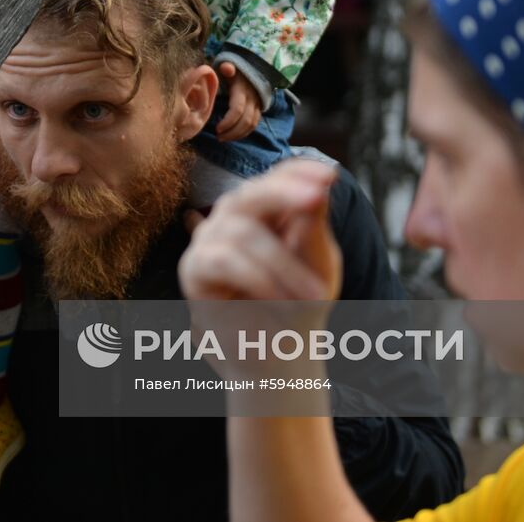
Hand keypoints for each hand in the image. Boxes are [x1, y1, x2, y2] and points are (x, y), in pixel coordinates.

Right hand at [179, 159, 342, 303]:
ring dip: (285, 266)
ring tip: (315, 296)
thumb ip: (313, 226)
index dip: (300, 172)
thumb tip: (318, 185)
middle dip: (284, 193)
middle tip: (316, 197)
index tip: (329, 175)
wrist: (275, 351)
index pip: (278, 177)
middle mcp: (234, 215)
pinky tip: (283, 300)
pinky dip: (260, 279)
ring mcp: (210, 238)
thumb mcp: (317, 263)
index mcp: (268, 208)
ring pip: (244, 231)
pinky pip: (225, 260)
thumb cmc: (297, 302)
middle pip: (252, 193)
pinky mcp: (194, 266)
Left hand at [215, 63, 262, 141]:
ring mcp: (257, 104)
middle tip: (218, 137)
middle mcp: (252, 99)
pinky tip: (232, 136)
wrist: (253, 67)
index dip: (228, 121)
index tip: (217, 129)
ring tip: (223, 138)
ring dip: (237, 134)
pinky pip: (254, 124)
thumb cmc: (235, 69)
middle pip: (245, 121)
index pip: (238, 110)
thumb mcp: (230, 65)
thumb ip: (227, 67)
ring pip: (251, 125)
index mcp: (243, 89)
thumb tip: (227, 68)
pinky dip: (244, 132)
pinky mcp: (259, 109)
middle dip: (232, 132)